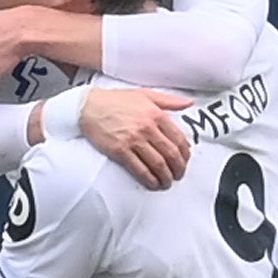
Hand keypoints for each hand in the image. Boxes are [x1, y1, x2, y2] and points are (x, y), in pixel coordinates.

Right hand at [77, 88, 194, 189]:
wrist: (88, 106)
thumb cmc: (115, 100)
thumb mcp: (145, 94)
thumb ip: (169, 101)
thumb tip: (188, 103)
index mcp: (156, 114)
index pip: (179, 138)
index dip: (185, 153)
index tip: (185, 160)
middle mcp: (147, 128)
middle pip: (171, 154)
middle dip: (178, 168)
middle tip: (179, 175)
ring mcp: (134, 140)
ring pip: (158, 164)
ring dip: (166, 177)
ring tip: (167, 182)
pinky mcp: (120, 151)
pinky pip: (140, 170)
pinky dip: (149, 179)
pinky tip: (153, 183)